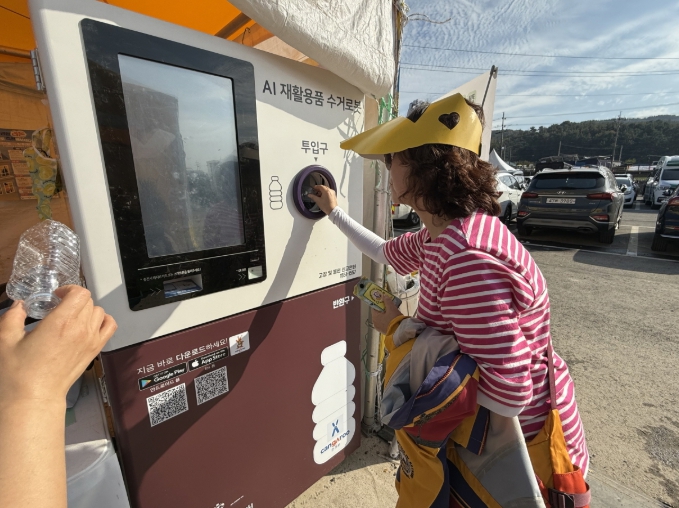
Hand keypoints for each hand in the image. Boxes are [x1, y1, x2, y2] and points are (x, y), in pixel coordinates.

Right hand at [0, 285, 116, 407]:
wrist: (35, 397)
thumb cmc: (20, 374)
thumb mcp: (6, 341)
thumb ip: (12, 317)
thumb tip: (18, 305)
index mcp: (60, 322)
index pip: (80, 293)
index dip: (69, 289)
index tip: (57, 295)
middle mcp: (80, 329)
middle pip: (88, 301)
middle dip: (73, 300)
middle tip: (59, 307)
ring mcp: (90, 340)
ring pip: (99, 312)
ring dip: (86, 310)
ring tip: (71, 317)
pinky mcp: (94, 351)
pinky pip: (110, 327)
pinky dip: (103, 321)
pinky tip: (89, 324)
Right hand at [307, 185, 337, 214]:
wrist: (333, 211)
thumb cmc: (326, 206)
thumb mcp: (318, 201)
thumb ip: (313, 197)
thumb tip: (309, 195)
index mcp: (326, 191)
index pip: (320, 186)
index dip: (316, 187)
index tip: (313, 188)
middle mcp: (330, 191)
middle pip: (323, 187)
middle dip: (319, 189)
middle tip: (315, 191)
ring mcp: (333, 193)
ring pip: (326, 190)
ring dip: (322, 191)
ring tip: (318, 195)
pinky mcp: (334, 195)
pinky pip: (329, 192)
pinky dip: (325, 193)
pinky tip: (322, 197)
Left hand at [371, 293, 402, 334]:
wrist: (400, 331)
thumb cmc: (394, 319)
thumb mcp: (391, 308)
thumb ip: (387, 301)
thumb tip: (384, 295)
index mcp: (374, 317)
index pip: (374, 307)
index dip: (378, 303)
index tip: (383, 300)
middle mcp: (374, 322)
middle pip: (377, 313)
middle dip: (382, 308)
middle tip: (389, 305)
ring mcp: (378, 327)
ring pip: (380, 318)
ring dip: (385, 314)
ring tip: (391, 311)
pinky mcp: (383, 331)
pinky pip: (383, 323)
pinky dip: (386, 320)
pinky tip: (392, 318)